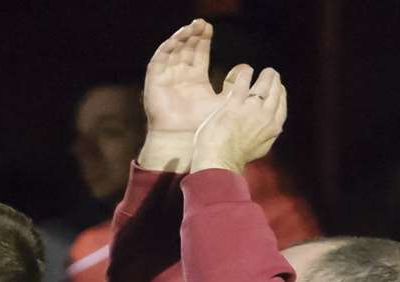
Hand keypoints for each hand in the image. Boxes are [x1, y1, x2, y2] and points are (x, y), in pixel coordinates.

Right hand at [138, 20, 221, 169]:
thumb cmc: (204, 126)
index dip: (203, 41)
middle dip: (192, 36)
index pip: (198, 55)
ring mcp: (166, 80)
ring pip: (172, 53)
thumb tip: (245, 67)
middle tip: (201, 23)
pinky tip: (176, 39)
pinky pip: (158, 61)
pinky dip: (166, 48)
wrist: (184, 141)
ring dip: (180, 38)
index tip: (209, 28)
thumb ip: (233, 85)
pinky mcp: (154, 83)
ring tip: (191, 27)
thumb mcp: (224, 101)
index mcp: (195, 82)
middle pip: (185, 50)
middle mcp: (179, 79)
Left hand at [189, 65, 286, 174]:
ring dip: (265, 76)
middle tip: (272, 74)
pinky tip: (246, 71)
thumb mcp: (259, 148)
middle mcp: (266, 117)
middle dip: (275, 81)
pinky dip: (245, 75)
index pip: (281, 104)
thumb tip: (274, 130)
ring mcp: (251, 109)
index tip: (278, 87)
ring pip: (263, 85)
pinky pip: (242, 84)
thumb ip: (267, 136)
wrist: (219, 162)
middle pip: (275, 92)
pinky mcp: (234, 105)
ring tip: (264, 71)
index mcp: (273, 128)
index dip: (281, 93)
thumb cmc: (234, 158)